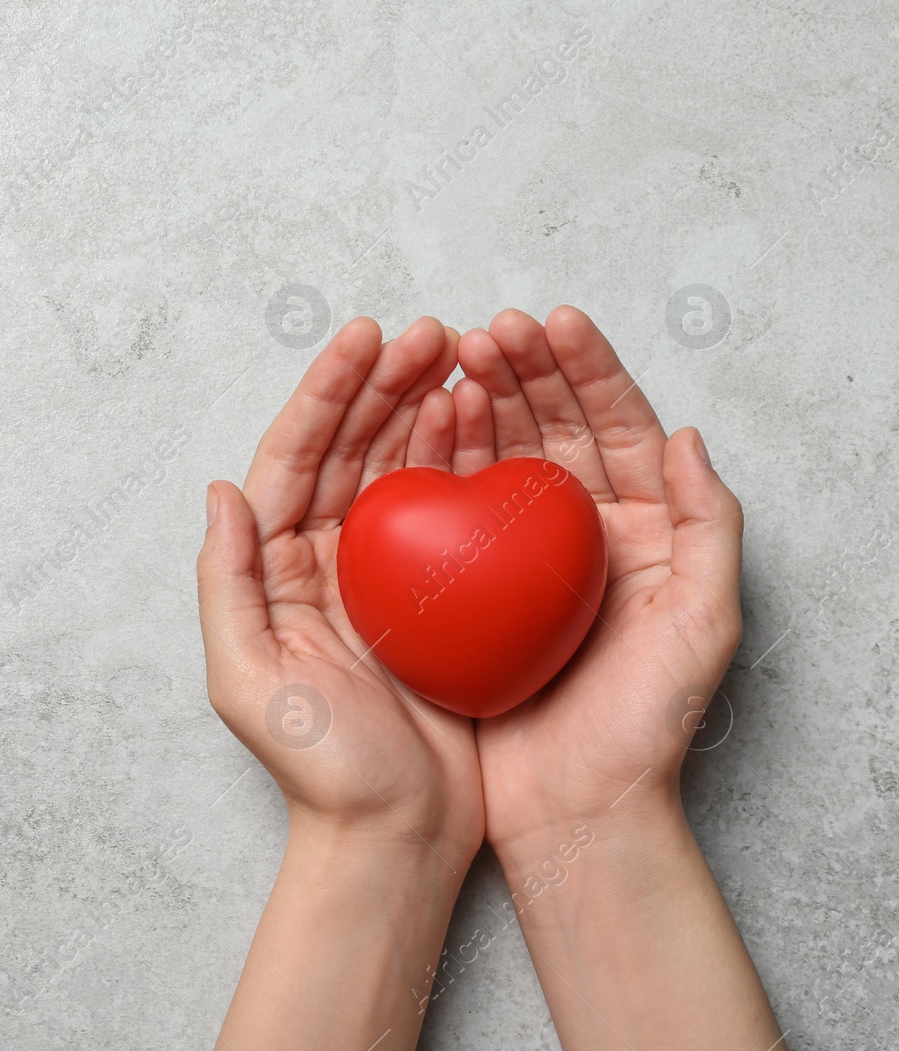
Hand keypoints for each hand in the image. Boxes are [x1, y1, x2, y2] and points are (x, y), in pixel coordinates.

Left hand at [198, 315, 480, 856]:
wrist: (395, 834)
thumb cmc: (320, 768)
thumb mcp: (246, 679)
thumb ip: (225, 582)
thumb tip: (219, 490)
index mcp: (274, 567)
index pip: (293, 458)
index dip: (325, 393)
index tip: (363, 338)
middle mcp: (325, 558)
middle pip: (349, 447)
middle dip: (383, 383)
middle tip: (429, 332)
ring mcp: (385, 573)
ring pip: (401, 467)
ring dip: (424, 407)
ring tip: (461, 356)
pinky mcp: (438, 595)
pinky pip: (451, 512)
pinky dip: (466, 463)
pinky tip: (487, 424)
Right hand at [446, 306, 743, 846]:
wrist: (579, 808)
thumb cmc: (646, 723)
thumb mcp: (704, 622)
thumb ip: (708, 525)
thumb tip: (689, 435)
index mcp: (642, 529)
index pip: (617, 427)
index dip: (586, 369)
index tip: (551, 323)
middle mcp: (579, 533)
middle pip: (552, 428)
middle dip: (521, 371)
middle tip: (486, 332)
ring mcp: (519, 559)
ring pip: (497, 458)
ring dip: (477, 403)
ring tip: (449, 361)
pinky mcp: (469, 589)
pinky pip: (452, 513)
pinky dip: (438, 466)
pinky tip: (422, 430)